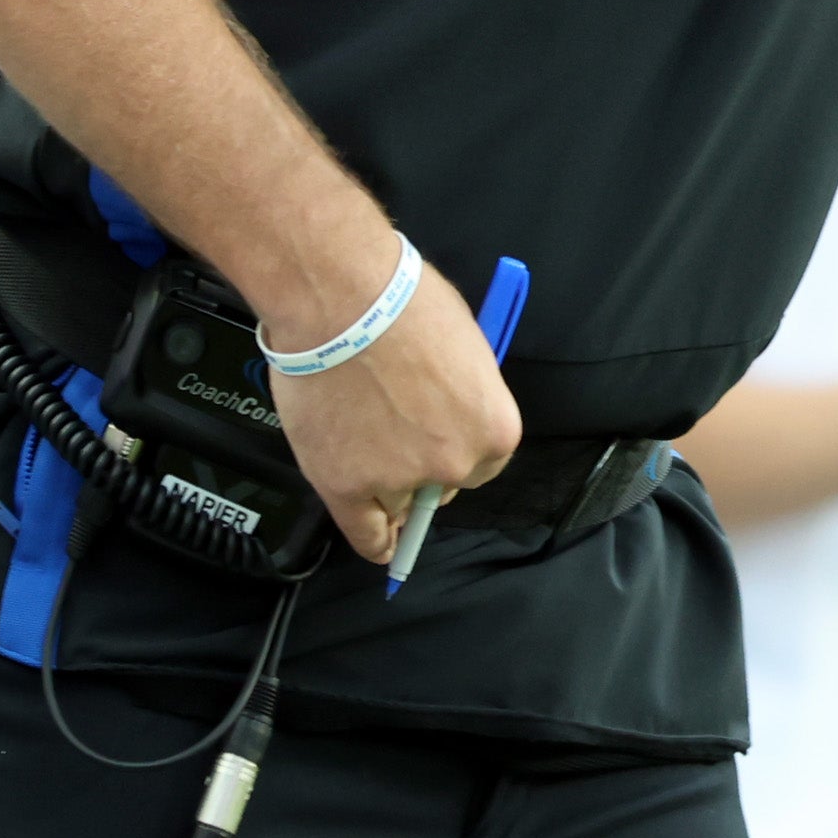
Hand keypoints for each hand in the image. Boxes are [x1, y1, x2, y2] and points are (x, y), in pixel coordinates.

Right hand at [264, 254, 519, 566]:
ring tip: (362, 443)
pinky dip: (376, 540)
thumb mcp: (464, 343)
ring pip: (400, 503)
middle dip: (424, 465)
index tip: (440, 441)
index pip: (485, 462)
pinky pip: (366, 534)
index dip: (458, 447)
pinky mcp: (347, 487)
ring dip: (388, 485)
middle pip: (445, 483)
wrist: (341, 296)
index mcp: (495, 427)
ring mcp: (399, 479)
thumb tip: (453, 403)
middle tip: (394, 430)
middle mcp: (454, 463)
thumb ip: (463, 391)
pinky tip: (380, 541)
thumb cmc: (402, 301)